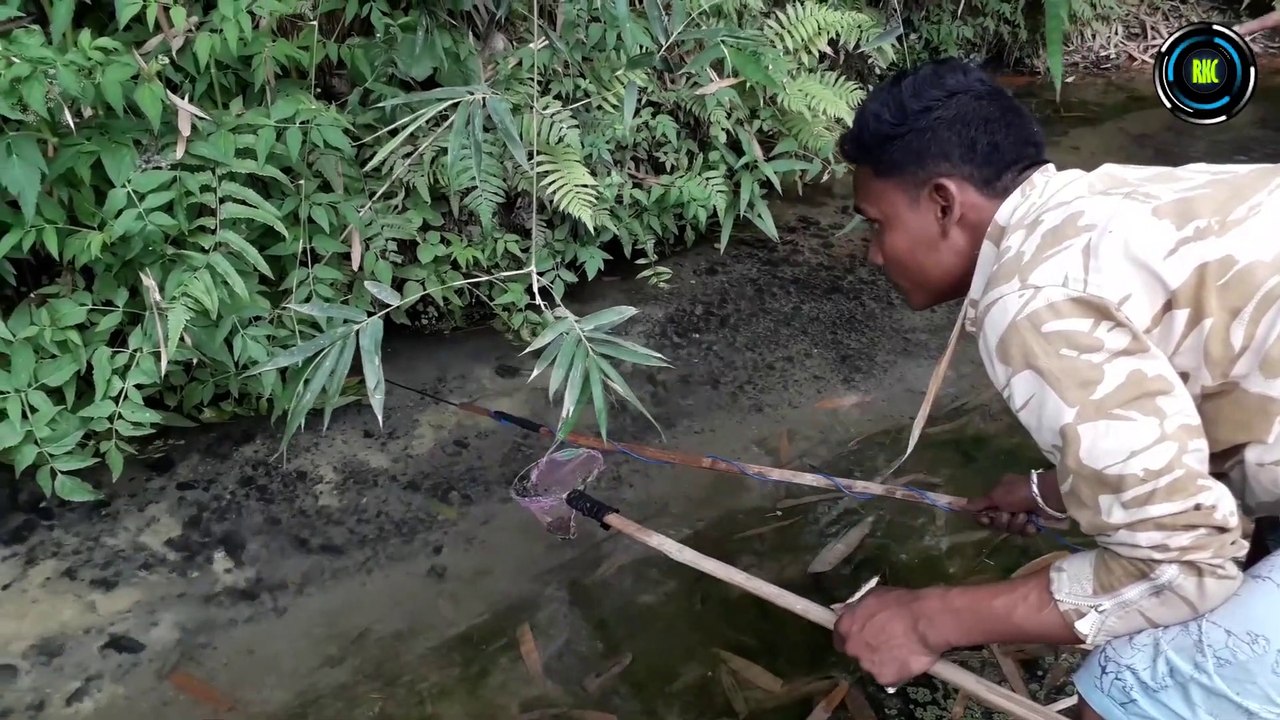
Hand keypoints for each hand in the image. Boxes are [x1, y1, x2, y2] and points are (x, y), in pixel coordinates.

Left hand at [832, 587, 947, 686]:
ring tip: (900, 649)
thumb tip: (847, 612)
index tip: (860, 634)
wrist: (926, 622)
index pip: (839, 636)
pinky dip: (897, 670)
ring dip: (882, 660)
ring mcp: (868, 666)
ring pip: (872, 665)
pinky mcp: (885, 679)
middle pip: (855, 652)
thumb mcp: (874, 596)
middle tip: (885, 641)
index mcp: (846, 627)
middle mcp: (853, 649)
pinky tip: (907, 660)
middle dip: (866, 648)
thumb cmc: (901, 603)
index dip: (851, 635)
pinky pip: (889, 676)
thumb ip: (857, 608)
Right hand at [965, 472, 1043, 535]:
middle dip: (1003, 521)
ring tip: (1024, 516)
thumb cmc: (1020, 492)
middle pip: (997, 523)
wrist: (1047, 496)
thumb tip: (959, 504)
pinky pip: (1024, 533)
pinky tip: (1032, 524)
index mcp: (999, 495)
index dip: (985, 519)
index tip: (986, 519)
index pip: (985, 512)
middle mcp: (1009, 504)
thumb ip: (979, 503)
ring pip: (1011, 529)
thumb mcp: (996, 495)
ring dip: (1016, 524)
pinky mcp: (1034, 523)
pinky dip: (1028, 529)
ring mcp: (1022, 514)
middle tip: (1008, 514)